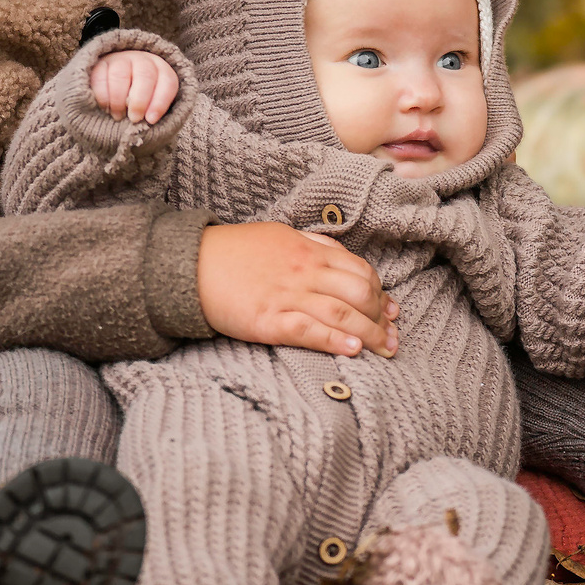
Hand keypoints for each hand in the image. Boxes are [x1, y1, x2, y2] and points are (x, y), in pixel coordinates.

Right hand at [88, 48, 179, 123]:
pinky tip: (105, 107)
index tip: (151, 120)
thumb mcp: (151, 106)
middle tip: (134, 119)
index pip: (167, 82)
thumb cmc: (139, 102)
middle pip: (145, 75)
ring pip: (120, 75)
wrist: (115, 87)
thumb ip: (153, 111)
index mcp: (161, 70)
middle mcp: (142, 60)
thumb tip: (148, 121)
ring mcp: (120, 59)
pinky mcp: (100, 63)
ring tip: (118, 116)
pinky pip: (100, 76)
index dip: (160, 102)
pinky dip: (102, 95)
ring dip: (119, 100)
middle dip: (139, 101)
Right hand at [198, 222, 400, 358]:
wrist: (191, 265)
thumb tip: (341, 255)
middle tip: (392, 335)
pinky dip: (336, 340)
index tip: (391, 310)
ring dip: (370, 333)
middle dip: (382, 317)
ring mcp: (287, 296)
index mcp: (309, 250)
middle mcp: (305, 271)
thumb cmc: (236, 251)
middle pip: (360, 293)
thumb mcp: (280, 235)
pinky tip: (354, 349)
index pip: (361, 271)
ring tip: (386, 349)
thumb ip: (314, 244)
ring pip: (342, 314)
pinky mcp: (268, 321)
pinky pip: (310, 331)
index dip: (382, 293)